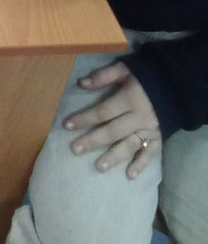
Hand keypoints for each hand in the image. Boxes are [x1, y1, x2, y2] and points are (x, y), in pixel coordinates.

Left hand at [63, 61, 160, 177]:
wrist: (177, 83)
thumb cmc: (145, 75)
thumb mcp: (125, 69)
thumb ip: (104, 76)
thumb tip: (81, 83)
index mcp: (129, 99)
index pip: (103, 112)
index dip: (85, 118)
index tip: (67, 125)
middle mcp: (139, 118)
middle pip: (112, 132)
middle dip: (93, 141)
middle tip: (75, 149)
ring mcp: (150, 130)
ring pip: (129, 146)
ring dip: (113, 157)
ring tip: (98, 167)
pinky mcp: (159, 138)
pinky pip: (150, 154)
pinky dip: (140, 165)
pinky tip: (129, 175)